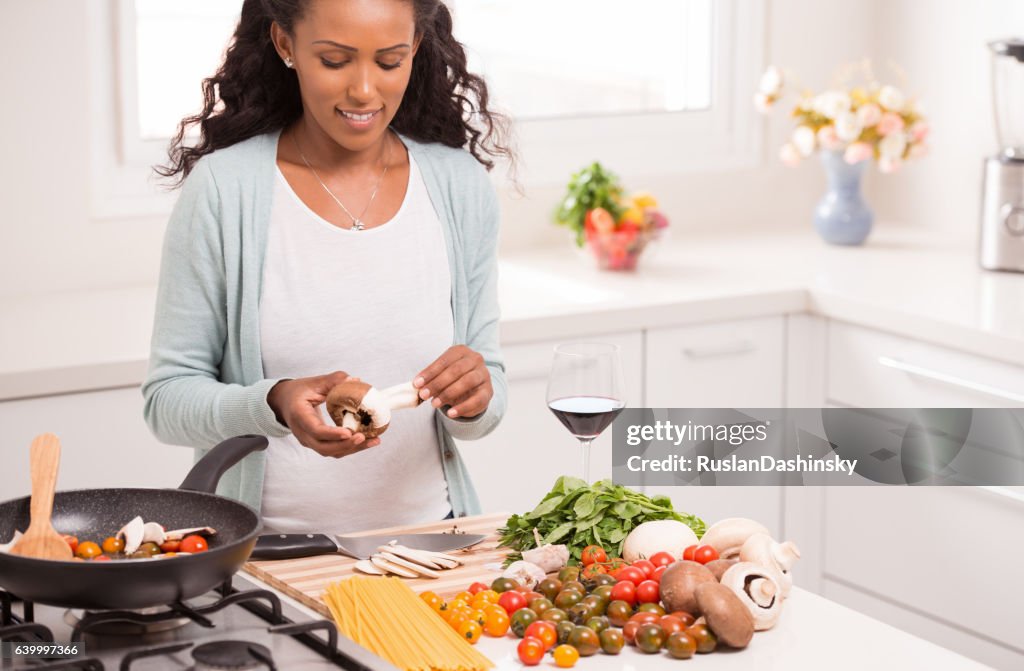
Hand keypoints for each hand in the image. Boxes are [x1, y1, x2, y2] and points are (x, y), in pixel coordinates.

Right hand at [266, 371, 380, 457]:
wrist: (284, 402)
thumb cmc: (298, 391)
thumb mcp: (314, 382)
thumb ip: (333, 380)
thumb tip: (355, 380)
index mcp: (299, 416)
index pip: (315, 430)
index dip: (332, 434)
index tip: (349, 432)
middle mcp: (302, 433)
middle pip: (324, 447)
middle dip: (345, 445)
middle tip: (363, 437)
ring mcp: (309, 440)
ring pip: (330, 452)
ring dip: (352, 449)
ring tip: (373, 441)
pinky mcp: (317, 443)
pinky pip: (333, 449)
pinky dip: (350, 447)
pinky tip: (367, 441)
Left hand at [414, 345, 492, 418]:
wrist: (474, 388)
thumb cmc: (453, 379)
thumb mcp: (441, 375)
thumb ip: (430, 379)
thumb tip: (416, 386)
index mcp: (461, 351)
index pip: (444, 361)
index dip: (430, 373)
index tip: (417, 384)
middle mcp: (475, 359)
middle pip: (456, 370)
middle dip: (437, 383)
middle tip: (423, 395)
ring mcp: (484, 374)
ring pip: (467, 381)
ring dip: (448, 393)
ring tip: (434, 404)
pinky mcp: (488, 391)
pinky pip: (477, 399)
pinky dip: (462, 407)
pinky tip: (450, 413)